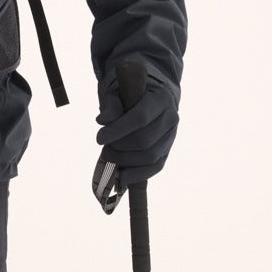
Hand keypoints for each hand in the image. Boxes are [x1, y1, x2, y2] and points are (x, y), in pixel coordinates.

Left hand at [95, 59, 178, 188]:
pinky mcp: (168, 151)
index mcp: (160, 99)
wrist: (149, 99)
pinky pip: (155, 167)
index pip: (140, 118)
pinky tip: (121, 177)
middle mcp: (171, 118)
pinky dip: (137, 175)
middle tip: (103, 148)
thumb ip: (111, 105)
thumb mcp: (118, 93)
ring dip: (125, 161)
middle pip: (145, 140)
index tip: (99, 138)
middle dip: (120, 148)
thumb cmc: (130, 96)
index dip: (118, 130)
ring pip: (150, 156)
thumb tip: (103, 121)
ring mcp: (171, 136)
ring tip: (109, 156)